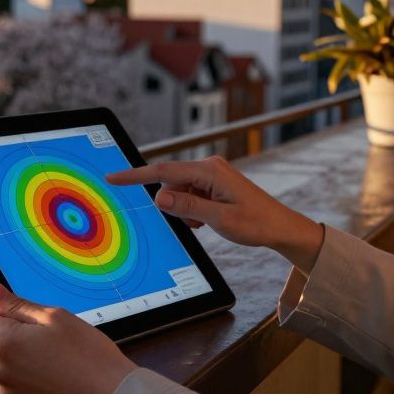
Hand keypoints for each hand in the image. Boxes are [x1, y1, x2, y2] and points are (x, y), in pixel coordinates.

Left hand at [0, 282, 136, 393]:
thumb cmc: (87, 356)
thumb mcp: (54, 317)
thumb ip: (16, 304)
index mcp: (5, 342)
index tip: (20, 311)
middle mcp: (1, 369)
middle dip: (14, 331)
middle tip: (47, 334)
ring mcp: (9, 389)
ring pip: (6, 357)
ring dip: (22, 352)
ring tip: (54, 355)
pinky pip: (15, 377)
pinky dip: (28, 372)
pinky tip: (52, 370)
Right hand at [106, 155, 324, 273]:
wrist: (280, 227)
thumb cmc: (256, 223)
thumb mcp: (219, 220)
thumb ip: (186, 207)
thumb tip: (158, 198)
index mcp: (210, 170)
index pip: (163, 172)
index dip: (135, 175)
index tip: (112, 177)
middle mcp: (208, 167)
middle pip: (170, 185)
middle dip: (175, 206)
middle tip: (199, 222)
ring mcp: (211, 175)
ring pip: (179, 193)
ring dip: (186, 211)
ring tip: (209, 221)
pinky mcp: (213, 184)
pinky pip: (190, 196)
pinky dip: (193, 210)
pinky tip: (210, 219)